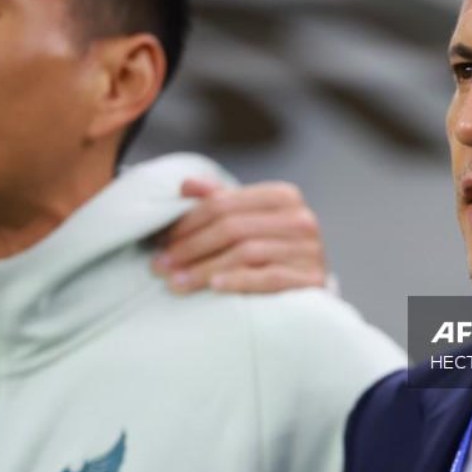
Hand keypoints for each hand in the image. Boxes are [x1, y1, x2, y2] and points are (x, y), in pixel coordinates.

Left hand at [153, 178, 327, 293]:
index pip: (223, 203)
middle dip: (190, 248)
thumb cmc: (271, 247)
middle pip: (232, 228)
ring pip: (246, 253)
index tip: (160, 241)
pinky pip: (270, 278)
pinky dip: (239, 281)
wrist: (308, 282)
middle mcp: (301, 218)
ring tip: (176, 282)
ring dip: (205, 269)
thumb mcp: (247, 218)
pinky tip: (214, 287)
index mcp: (282, 195)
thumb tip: (186, 185)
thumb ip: (219, 199)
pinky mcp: (311, 279)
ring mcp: (309, 249)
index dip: (187, 222)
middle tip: (161, 265)